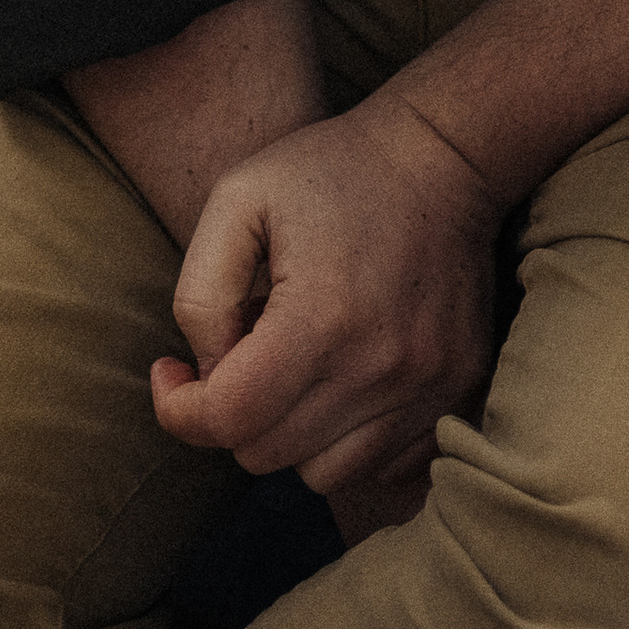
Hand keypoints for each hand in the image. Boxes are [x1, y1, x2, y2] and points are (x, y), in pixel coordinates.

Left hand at [149, 89, 499, 504]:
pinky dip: (347, 439)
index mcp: (321, 318)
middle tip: (243, 345)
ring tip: (296, 359)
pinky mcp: (457, 391)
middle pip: (267, 453)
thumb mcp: (238, 198)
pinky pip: (381, 466)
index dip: (180, 408)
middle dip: (233, 410)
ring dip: (290, 431)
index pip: (229, 420)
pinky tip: (341, 377)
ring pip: (321, 474)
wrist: (445, 154)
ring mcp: (428, 387)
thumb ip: (201, 296)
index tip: (170, 370)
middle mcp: (380, 368)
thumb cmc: (331, 170)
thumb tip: (207, 373)